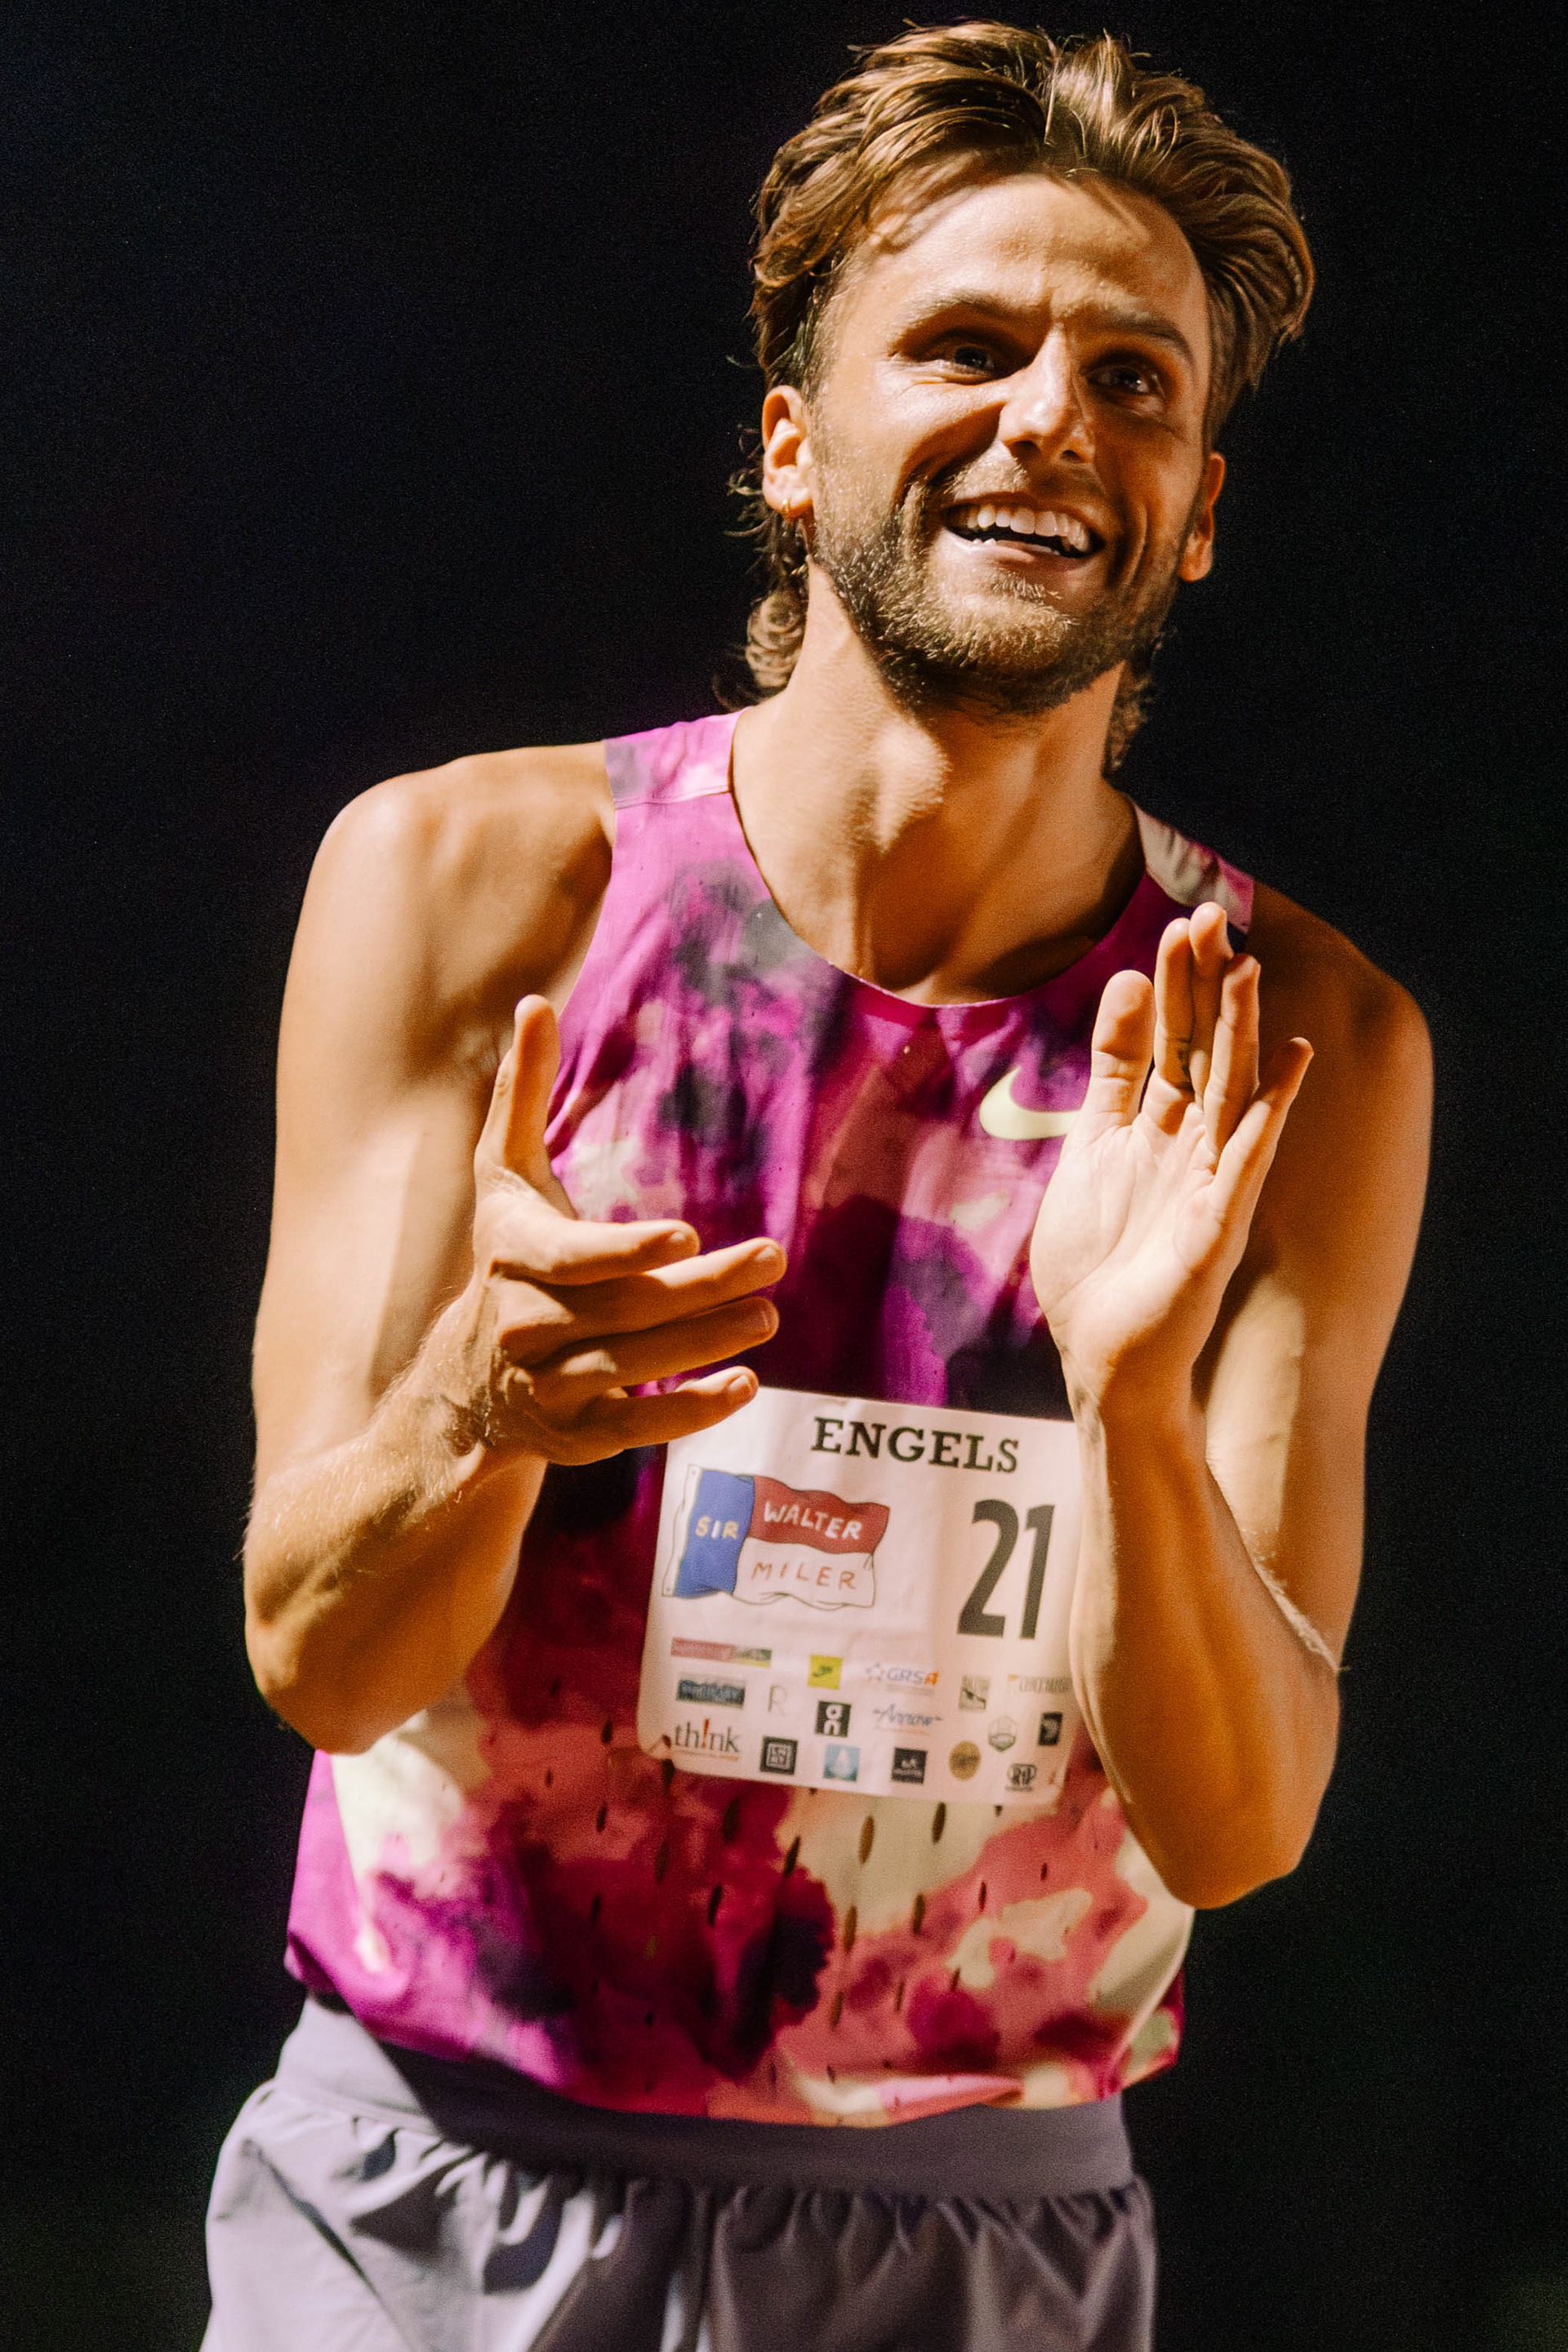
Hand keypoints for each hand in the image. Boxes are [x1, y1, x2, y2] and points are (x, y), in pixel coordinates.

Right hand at [445, 997, 782, 1463]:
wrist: (461, 1387)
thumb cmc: (503, 1261)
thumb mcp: (504, 1181)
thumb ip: (520, 1096)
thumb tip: (533, 1002)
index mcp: (511, 1259)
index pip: (571, 1260)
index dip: (626, 1251)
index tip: (686, 1233)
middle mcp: (523, 1328)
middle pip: (621, 1311)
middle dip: (700, 1288)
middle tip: (771, 1261)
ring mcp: (548, 1387)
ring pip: (633, 1369)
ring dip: (705, 1344)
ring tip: (767, 1316)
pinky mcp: (575, 1435)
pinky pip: (638, 1427)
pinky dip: (690, 1412)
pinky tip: (744, 1386)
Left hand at [1029, 903, 1311, 1409]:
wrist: (1102, 1358)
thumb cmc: (1097, 1264)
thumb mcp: (1091, 1146)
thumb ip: (1111, 1072)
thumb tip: (1127, 981)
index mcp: (1153, 1126)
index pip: (1168, 1038)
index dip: (1172, 984)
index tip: (1176, 926)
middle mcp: (1189, 1144)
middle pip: (1201, 1049)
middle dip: (1205, 985)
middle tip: (1212, 914)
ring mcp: (1210, 1180)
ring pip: (1230, 1088)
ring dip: (1240, 1028)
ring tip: (1247, 966)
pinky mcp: (1219, 1221)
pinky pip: (1249, 1156)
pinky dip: (1270, 1109)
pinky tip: (1291, 1063)